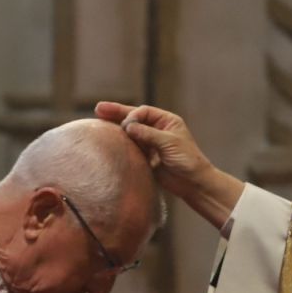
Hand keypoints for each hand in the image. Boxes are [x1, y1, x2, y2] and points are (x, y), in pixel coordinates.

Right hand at [96, 100, 244, 230]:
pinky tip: (107, 142)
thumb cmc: (188, 160)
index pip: (144, 112)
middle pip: (133, 119)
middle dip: (116, 113)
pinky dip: (120, 145)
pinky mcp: (145, 157)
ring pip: (130, 133)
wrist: (193, 183)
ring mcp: (150, 143)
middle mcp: (157, 129)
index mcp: (166, 121)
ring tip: (98, 122)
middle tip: (98, 108)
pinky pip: (130, 148)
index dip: (132, 115)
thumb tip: (127, 126)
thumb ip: (148, 134)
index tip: (126, 125)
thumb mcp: (169, 143)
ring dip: (116, 129)